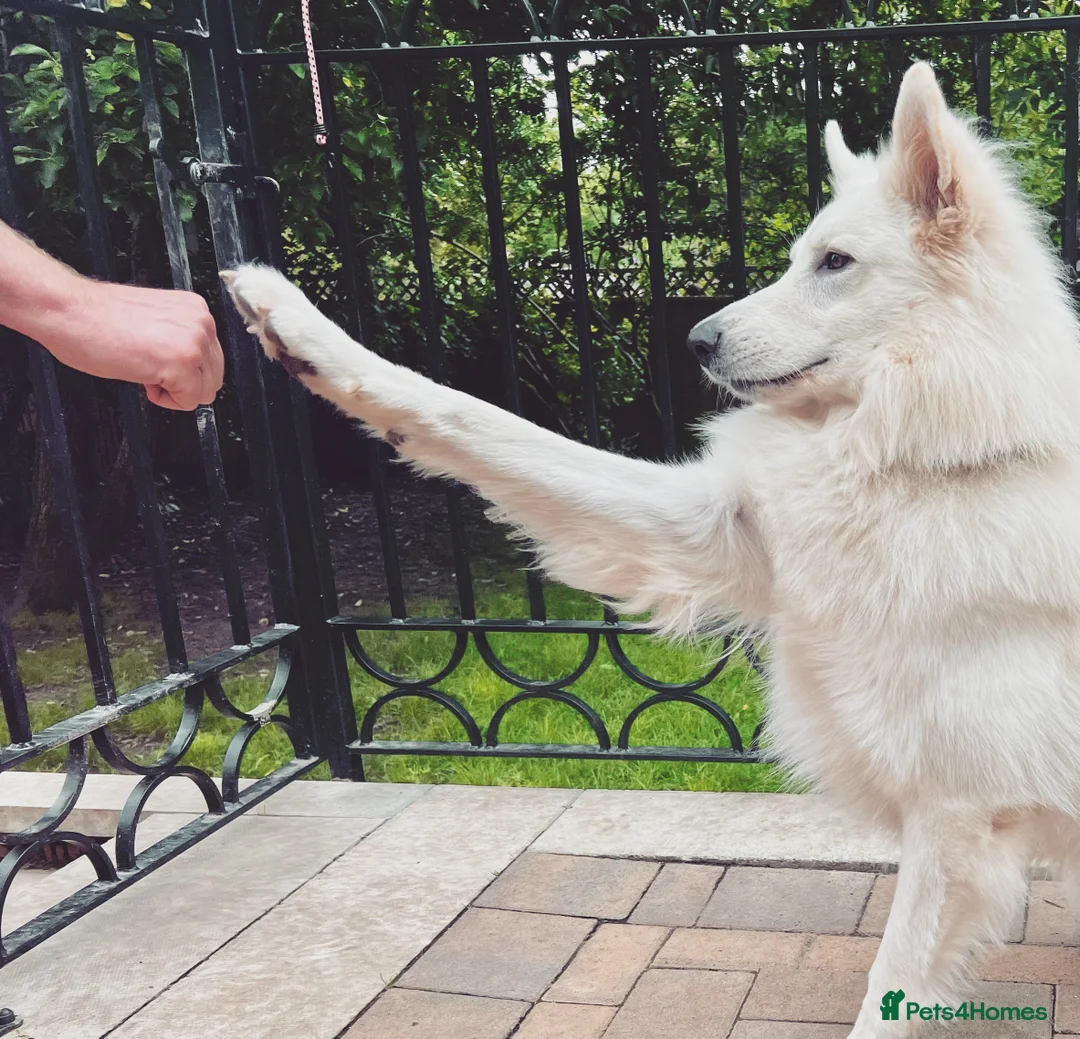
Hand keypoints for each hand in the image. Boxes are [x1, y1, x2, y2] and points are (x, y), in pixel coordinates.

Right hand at [33, 276, 224, 410]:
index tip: (155, 359)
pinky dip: (166, 400)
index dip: (183, 369)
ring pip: (204, 392)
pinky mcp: (183, 362)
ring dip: (175, 391)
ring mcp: (195, 342)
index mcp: (196, 310)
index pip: (211, 359)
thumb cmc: (98, 319)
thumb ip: (180, 339)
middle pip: (213, 378)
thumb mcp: (155, 324)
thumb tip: (192, 367)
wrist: (69, 310)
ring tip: (144, 370)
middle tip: (149, 368)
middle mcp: (202, 323)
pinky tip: (143, 379)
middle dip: (183, 383)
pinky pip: (189, 401)